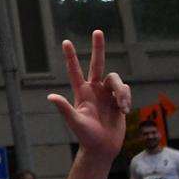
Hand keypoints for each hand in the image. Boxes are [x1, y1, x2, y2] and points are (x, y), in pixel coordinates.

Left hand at [47, 31, 130, 160]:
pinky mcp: (119, 100)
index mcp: (81, 92)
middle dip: (98, 48)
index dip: (71, 57)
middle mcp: (94, 90)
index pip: (74, 70)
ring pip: (116, 79)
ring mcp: (107, 94)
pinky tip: (124, 111)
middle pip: (97, 63)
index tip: (66, 42)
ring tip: (122, 107)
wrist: (102, 148)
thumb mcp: (75, 122)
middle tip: (97, 31)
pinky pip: (126, 90)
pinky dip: (126, 98)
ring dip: (121, 92)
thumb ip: (65, 108)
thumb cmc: (86, 136)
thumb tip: (51, 96)